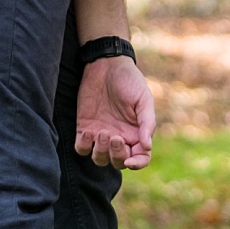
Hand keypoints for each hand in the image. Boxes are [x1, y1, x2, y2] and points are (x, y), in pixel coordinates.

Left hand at [75, 55, 154, 169]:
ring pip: (99, 159)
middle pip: (118, 162)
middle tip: (115, 138)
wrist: (106, 64)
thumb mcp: (143, 99)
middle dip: (117, 155)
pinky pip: (82, 148)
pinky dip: (84, 145)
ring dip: (101, 151)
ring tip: (102, 131)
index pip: (141, 157)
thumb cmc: (129, 80)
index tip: (130, 160)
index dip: (138, 164)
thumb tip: (147, 147)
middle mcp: (120, 137)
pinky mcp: (84, 129)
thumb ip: (147, 122)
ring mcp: (101, 135)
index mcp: (137, 132)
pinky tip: (88, 131)